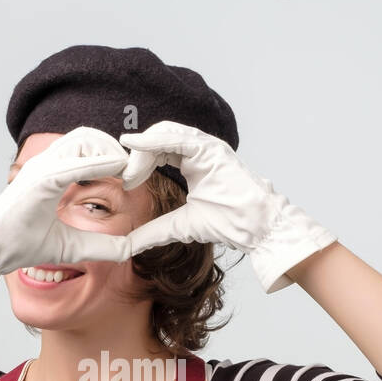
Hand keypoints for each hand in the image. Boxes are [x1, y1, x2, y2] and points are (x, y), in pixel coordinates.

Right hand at [0, 126, 132, 323]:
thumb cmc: (23, 244)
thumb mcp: (73, 246)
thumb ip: (103, 246)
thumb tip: (131, 251)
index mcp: (52, 172)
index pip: (87, 146)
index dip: (114, 155)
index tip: (132, 178)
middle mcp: (46, 164)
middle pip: (89, 135)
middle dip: (115, 148)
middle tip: (132, 173)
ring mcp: (41, 169)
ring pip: (83, 140)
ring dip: (110, 153)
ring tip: (125, 175)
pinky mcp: (39, 183)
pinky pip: (73, 165)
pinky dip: (98, 165)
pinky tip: (118, 174)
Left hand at [118, 121, 335, 292]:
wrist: (255, 228)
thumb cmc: (228, 224)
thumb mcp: (179, 226)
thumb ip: (153, 231)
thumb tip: (126, 247)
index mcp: (192, 162)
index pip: (157, 150)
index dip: (139, 162)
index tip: (127, 182)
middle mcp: (198, 150)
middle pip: (157, 138)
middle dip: (138, 156)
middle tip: (127, 179)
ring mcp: (206, 147)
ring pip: (164, 133)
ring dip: (143, 150)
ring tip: (132, 172)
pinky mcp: (211, 149)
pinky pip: (177, 138)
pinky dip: (153, 139)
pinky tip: (134, 144)